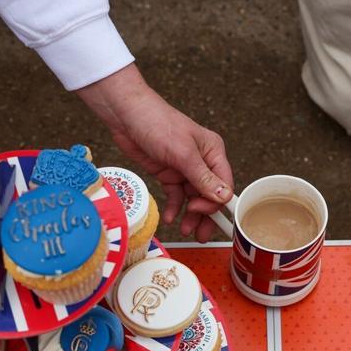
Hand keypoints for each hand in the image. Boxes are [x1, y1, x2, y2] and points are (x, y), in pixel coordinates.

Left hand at [77, 64, 232, 241]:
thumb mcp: (182, 153)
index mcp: (213, 152)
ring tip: (183, 229)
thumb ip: (202, 177)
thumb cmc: (157, 123)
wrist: (126, 116)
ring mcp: (185, 169)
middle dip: (205, 215)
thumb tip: (223, 196)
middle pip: (210, 195)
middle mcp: (202, 161)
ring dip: (190, 215)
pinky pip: (176, 195)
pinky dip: (174, 207)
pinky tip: (170, 217)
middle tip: (199, 235)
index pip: (223, 184)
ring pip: (193, 198)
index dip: (215, 203)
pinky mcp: (169, 173)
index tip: (201, 211)